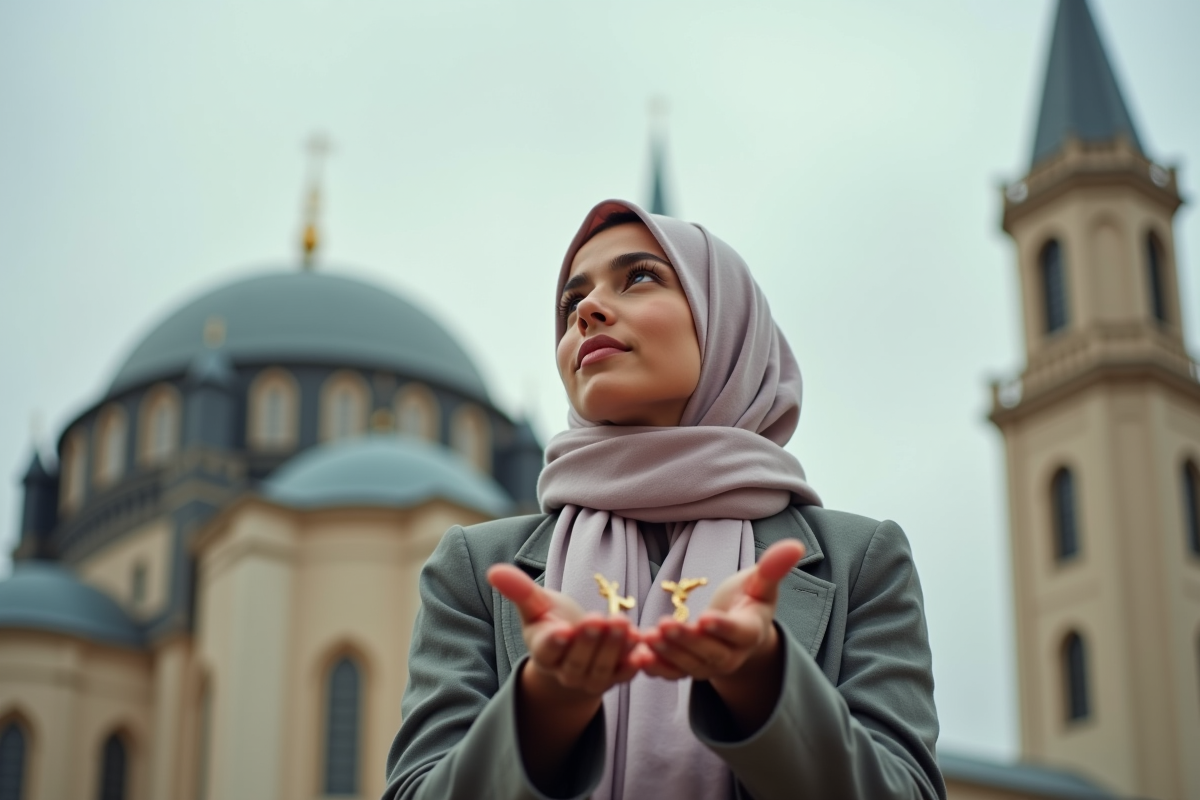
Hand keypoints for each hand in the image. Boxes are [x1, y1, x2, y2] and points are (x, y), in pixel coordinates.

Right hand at [486, 564, 639, 699]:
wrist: (572, 650)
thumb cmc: (551, 622)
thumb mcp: (536, 606)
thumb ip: (519, 590)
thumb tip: (492, 570)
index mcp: (543, 652)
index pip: (546, 650)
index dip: (554, 642)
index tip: (561, 630)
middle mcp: (566, 670)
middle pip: (576, 661)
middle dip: (588, 641)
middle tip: (596, 619)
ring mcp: (591, 678)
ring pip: (602, 668)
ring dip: (614, 648)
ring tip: (622, 623)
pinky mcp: (615, 678)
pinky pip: (625, 674)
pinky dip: (635, 665)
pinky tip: (645, 651)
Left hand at [640, 539, 804, 683]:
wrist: (739, 631)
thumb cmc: (749, 601)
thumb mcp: (761, 583)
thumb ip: (773, 568)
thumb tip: (795, 545)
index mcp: (750, 631)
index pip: (739, 633)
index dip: (723, 628)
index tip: (705, 617)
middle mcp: (731, 655)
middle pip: (710, 653)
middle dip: (687, 641)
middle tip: (664, 625)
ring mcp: (708, 666)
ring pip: (689, 665)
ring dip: (667, 654)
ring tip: (647, 637)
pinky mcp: (688, 670)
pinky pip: (672, 673)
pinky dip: (655, 669)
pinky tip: (636, 658)